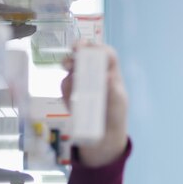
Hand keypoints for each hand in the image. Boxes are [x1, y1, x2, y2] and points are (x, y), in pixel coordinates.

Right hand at [61, 43, 128, 166]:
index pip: (104, 53)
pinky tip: (70, 97)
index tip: (87, 49)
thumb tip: (107, 77)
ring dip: (68, 64)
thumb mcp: (118, 103)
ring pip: (71, 65)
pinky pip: (64, 84)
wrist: (104, 136)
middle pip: (84, 53)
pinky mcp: (70, 92)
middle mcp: (93, 71)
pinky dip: (65, 87)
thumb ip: (113, 90)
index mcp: (109, 71)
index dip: (96, 47)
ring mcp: (80, 80)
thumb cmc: (115, 115)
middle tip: (73, 53)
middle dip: (77, 49)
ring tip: (68, 68)